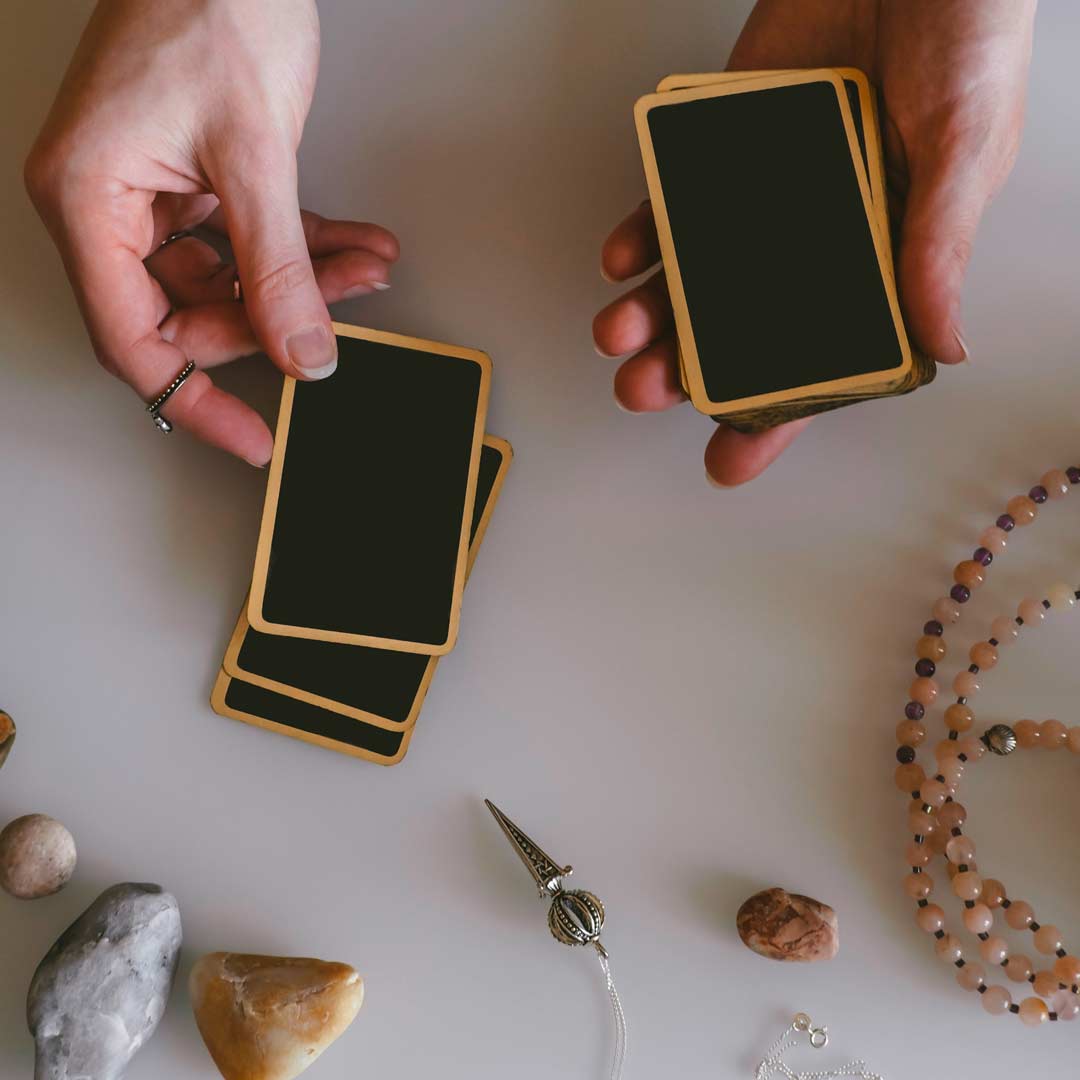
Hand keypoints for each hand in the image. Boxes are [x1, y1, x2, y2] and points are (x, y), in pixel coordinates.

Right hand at [25, 0, 398, 465]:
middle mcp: (109, 203)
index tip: (252, 439)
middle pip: (188, 312)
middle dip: (272, 319)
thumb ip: (279, 266)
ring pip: (230, 277)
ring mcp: (152, 192)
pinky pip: (247, 237)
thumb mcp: (252, 155)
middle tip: (334, 324)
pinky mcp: (194, 176)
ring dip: (304, 280)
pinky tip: (354, 247)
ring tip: (365, 268)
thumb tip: (301, 351)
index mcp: (87, 200)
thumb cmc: (208, 2)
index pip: (134, 340)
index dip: (195, 399)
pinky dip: (303, 246)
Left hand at [594, 0, 1035, 485]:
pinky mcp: (723, 148)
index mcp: (879, 260)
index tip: (725, 462)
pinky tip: (619, 258)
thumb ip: (938, 246)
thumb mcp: (964, 148)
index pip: (821, 361)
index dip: (775, 417)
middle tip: (646, 388)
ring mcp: (762, 199)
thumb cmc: (965, 37)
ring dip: (650, 311)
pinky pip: (675, 202)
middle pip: (740, 328)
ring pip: (696, 276)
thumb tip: (942, 345)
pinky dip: (643, 233)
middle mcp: (812, 243)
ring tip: (616, 334)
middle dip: (688, 367)